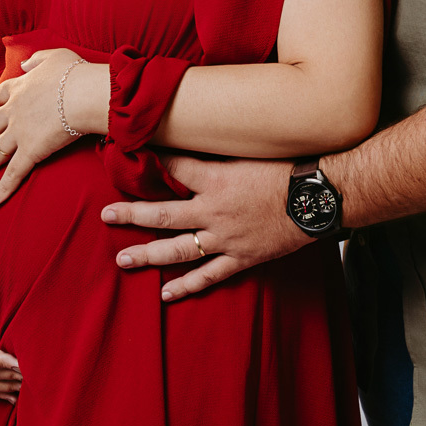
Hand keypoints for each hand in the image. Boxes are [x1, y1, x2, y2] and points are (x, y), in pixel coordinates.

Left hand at [0, 49, 107, 206]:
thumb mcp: (55, 57)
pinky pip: (14, 174)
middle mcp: (14, 111)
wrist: (82, 93)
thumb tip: (24, 64)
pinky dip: (3, 189)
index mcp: (20, 88)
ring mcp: (19, 133)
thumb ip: (37, 60)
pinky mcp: (30, 152)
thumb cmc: (75, 74)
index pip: (0, 96)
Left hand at [100, 153, 311, 300]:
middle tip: (106, 216)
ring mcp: (226, 238)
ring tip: (122, 260)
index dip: (152, 158)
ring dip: (148, 255)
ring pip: (179, 249)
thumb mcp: (254, 149)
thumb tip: (203, 133)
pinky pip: (209, 275)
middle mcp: (214, 210)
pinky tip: (165, 293)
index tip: (129, 151)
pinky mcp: (242, 258)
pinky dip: (187, 285)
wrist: (320, 197)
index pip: (174, 166)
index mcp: (217, 179)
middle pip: (163, 214)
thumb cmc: (291, 167)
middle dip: (131, 215)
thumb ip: (225, 149)